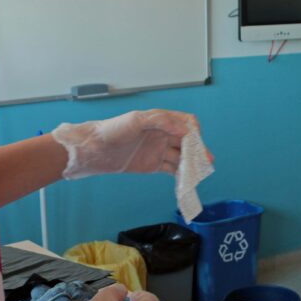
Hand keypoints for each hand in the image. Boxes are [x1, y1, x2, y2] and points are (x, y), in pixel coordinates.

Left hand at [52, 110, 210, 178]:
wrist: (94, 150)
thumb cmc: (112, 130)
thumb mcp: (136, 120)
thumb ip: (161, 121)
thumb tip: (185, 130)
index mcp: (161, 121)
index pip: (186, 123)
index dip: (194, 131)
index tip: (197, 141)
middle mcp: (163, 135)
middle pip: (187, 142)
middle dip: (198, 151)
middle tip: (206, 162)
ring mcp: (159, 151)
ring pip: (181, 158)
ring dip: (191, 165)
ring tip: (198, 174)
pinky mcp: (154, 165)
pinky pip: (172, 170)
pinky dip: (181, 175)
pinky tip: (187, 180)